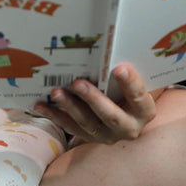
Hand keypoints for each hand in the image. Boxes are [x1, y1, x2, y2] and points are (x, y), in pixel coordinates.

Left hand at [32, 64, 156, 144]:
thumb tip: (108, 48)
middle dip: (93, 99)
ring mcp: (107, 135)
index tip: (120, 68)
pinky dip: (54, 115)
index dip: (131, 83)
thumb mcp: (133, 84)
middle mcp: (128, 127)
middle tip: (78, 83)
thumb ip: (124, 73)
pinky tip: (41, 105)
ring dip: (69, 106)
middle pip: (111, 116)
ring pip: (87, 123)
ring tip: (56, 92)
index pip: (139, 97)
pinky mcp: (89, 138)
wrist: (127, 116)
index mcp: (144, 111)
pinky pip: (70, 127)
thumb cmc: (130, 92)